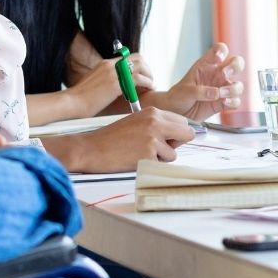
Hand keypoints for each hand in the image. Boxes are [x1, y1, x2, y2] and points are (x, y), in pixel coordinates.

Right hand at [45, 109, 196, 172]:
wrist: (91, 148)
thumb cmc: (111, 137)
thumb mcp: (136, 122)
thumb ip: (157, 125)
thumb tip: (178, 135)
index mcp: (153, 112)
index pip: (182, 121)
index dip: (178, 132)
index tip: (171, 139)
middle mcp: (155, 122)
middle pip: (187, 134)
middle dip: (177, 144)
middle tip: (160, 148)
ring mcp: (153, 138)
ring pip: (174, 153)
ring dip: (161, 157)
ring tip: (141, 153)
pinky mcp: (148, 154)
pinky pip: (161, 164)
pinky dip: (151, 165)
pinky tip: (135, 159)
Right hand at [72, 54, 154, 112]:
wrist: (71, 103)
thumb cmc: (79, 100)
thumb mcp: (93, 87)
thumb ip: (104, 84)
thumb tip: (111, 91)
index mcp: (104, 64)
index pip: (127, 58)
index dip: (138, 65)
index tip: (142, 75)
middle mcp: (110, 65)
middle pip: (137, 58)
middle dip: (147, 68)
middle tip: (150, 79)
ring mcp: (113, 73)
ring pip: (141, 66)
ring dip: (149, 75)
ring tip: (152, 85)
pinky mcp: (116, 83)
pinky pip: (139, 79)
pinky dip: (147, 83)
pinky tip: (149, 89)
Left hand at [150, 42, 244, 120]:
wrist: (176, 112)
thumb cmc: (178, 96)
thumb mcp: (184, 91)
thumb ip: (199, 91)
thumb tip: (216, 93)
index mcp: (206, 65)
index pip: (219, 50)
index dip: (222, 51)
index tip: (218, 59)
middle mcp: (217, 75)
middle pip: (236, 63)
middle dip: (235, 66)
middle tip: (225, 74)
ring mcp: (222, 88)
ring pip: (238, 85)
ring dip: (233, 89)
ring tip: (221, 94)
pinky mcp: (223, 103)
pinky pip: (236, 101)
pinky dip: (233, 102)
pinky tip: (224, 103)